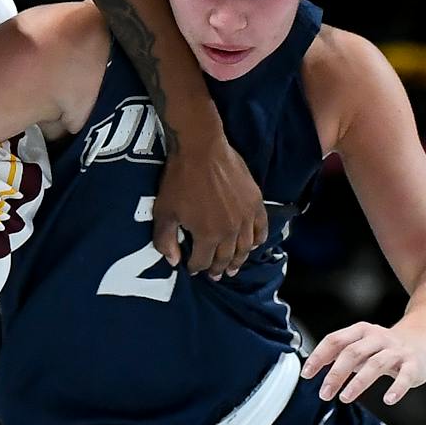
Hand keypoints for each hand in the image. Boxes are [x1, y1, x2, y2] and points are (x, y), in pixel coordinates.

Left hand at [153, 132, 264, 277]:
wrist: (201, 148)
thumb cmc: (179, 180)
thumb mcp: (164, 212)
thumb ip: (166, 240)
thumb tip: (173, 262)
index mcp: (208, 236)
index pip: (203, 262)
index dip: (196, 268)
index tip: (192, 269)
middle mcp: (231, 232)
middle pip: (226, 258)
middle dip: (218, 269)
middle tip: (216, 276)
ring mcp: (246, 217)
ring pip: (245, 247)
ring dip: (239, 260)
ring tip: (233, 267)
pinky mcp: (256, 202)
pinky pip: (261, 228)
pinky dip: (258, 240)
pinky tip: (254, 245)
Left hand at [303, 321, 425, 405]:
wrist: (422, 342)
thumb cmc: (384, 348)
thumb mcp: (360, 346)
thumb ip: (338, 354)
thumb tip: (311, 367)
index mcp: (361, 331)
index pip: (335, 340)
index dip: (319, 356)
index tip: (306, 374)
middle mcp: (378, 338)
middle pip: (353, 352)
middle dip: (336, 374)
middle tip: (324, 393)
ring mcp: (397, 350)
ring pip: (376, 364)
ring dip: (358, 382)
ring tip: (344, 398)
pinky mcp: (413, 364)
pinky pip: (406, 376)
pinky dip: (397, 388)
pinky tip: (388, 400)